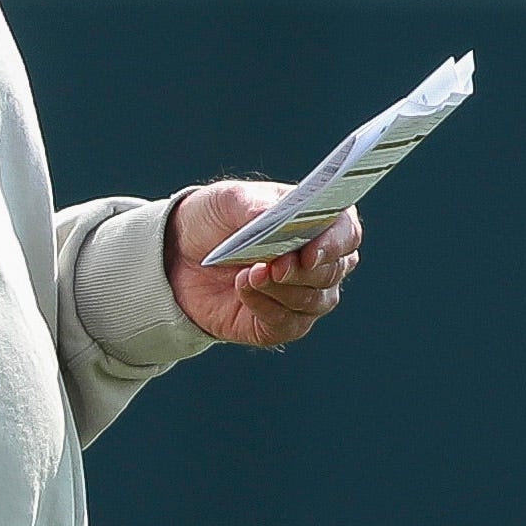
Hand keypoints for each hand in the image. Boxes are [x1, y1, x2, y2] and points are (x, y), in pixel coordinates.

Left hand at [167, 182, 361, 348]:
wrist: (179, 257)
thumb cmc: (214, 220)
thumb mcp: (227, 201)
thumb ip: (255, 205)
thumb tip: (278, 216)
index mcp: (318, 221)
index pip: (347, 233)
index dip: (334, 244)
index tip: (309, 252)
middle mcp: (320, 260)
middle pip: (335, 270)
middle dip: (304, 270)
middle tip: (273, 265)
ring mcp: (305, 294)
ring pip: (316, 300)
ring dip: (283, 289)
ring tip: (249, 274)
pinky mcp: (282, 323)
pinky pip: (290, 324)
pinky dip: (266, 308)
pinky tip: (242, 289)